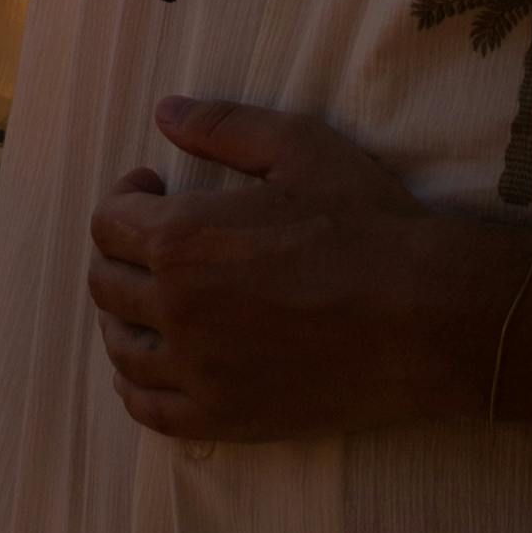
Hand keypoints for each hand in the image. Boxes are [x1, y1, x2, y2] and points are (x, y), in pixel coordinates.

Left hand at [84, 99, 509, 441]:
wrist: (424, 316)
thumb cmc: (366, 224)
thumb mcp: (300, 147)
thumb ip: (223, 126)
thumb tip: (165, 112)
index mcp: (183, 239)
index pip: (110, 223)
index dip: (126, 198)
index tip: (154, 189)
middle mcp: (177, 309)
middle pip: (107, 284)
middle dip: (121, 253)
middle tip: (155, 241)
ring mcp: (198, 372)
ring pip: (121, 348)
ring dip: (123, 317)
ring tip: (154, 299)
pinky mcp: (225, 419)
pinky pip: (150, 409)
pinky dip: (135, 386)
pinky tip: (152, 365)